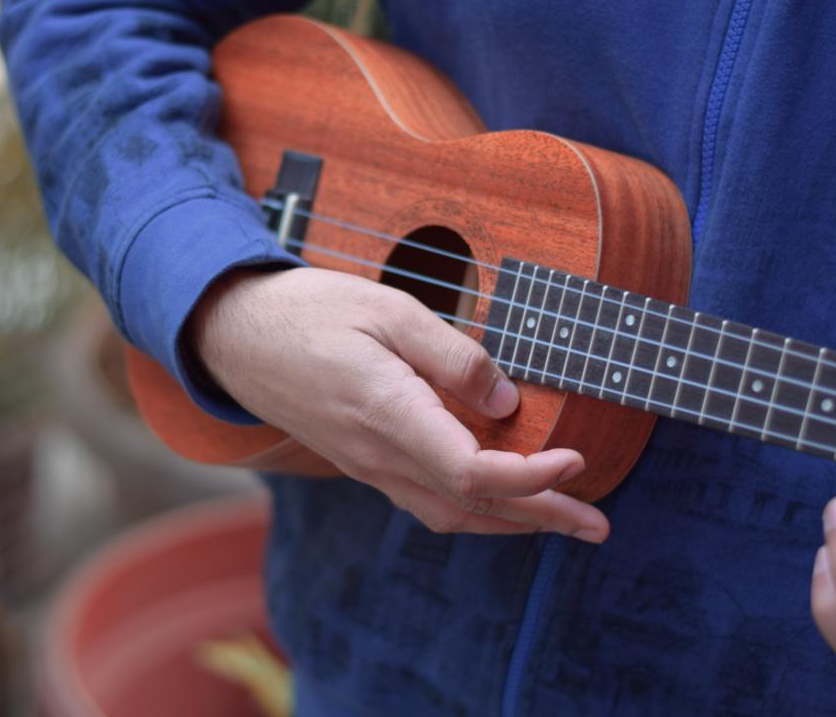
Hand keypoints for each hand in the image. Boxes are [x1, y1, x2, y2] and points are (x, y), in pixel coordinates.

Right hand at [190, 267, 608, 540]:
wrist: (239, 337)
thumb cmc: (313, 312)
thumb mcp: (389, 310)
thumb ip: (453, 355)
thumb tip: (509, 402)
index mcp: (388, 412)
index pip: (470, 471)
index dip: (531, 476)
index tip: (576, 457)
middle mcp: (379, 454)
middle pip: (471, 506)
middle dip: (540, 517)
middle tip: (597, 526)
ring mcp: (368, 465)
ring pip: (448, 514)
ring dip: (509, 522)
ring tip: (560, 520)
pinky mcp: (363, 462)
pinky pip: (425, 501)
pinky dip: (472, 510)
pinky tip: (495, 499)